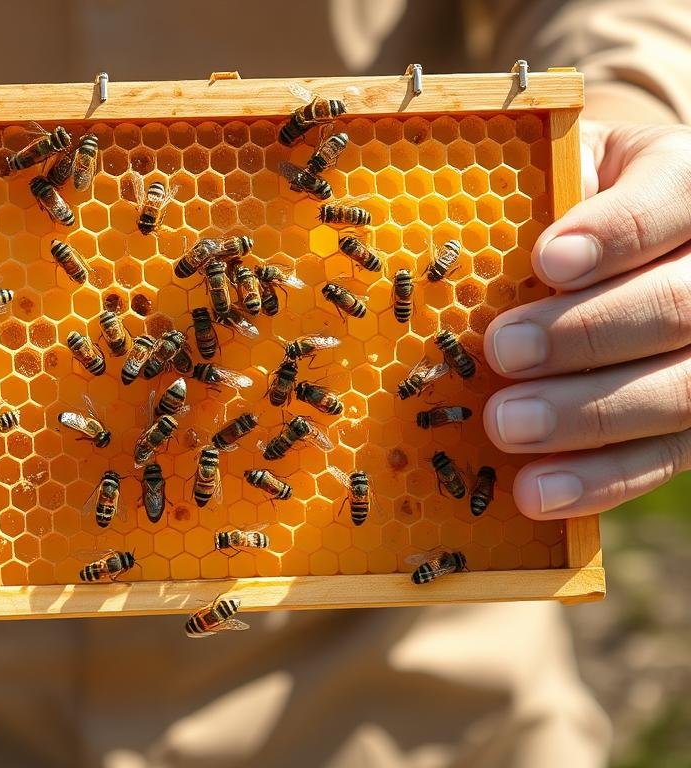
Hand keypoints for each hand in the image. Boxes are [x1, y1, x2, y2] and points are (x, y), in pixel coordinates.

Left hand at [483, 122, 690, 519]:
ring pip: (679, 391)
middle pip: (678, 307)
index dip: (615, 236)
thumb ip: (532, 197)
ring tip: (505, 426)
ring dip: (587, 415)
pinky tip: (537, 490)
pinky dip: (599, 480)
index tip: (550, 261)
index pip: (671, 203)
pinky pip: (662, 458)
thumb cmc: (566, 199)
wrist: (618, 237)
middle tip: (503, 353)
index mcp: (687, 186)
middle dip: (586, 335)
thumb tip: (446, 235)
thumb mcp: (554, 175)